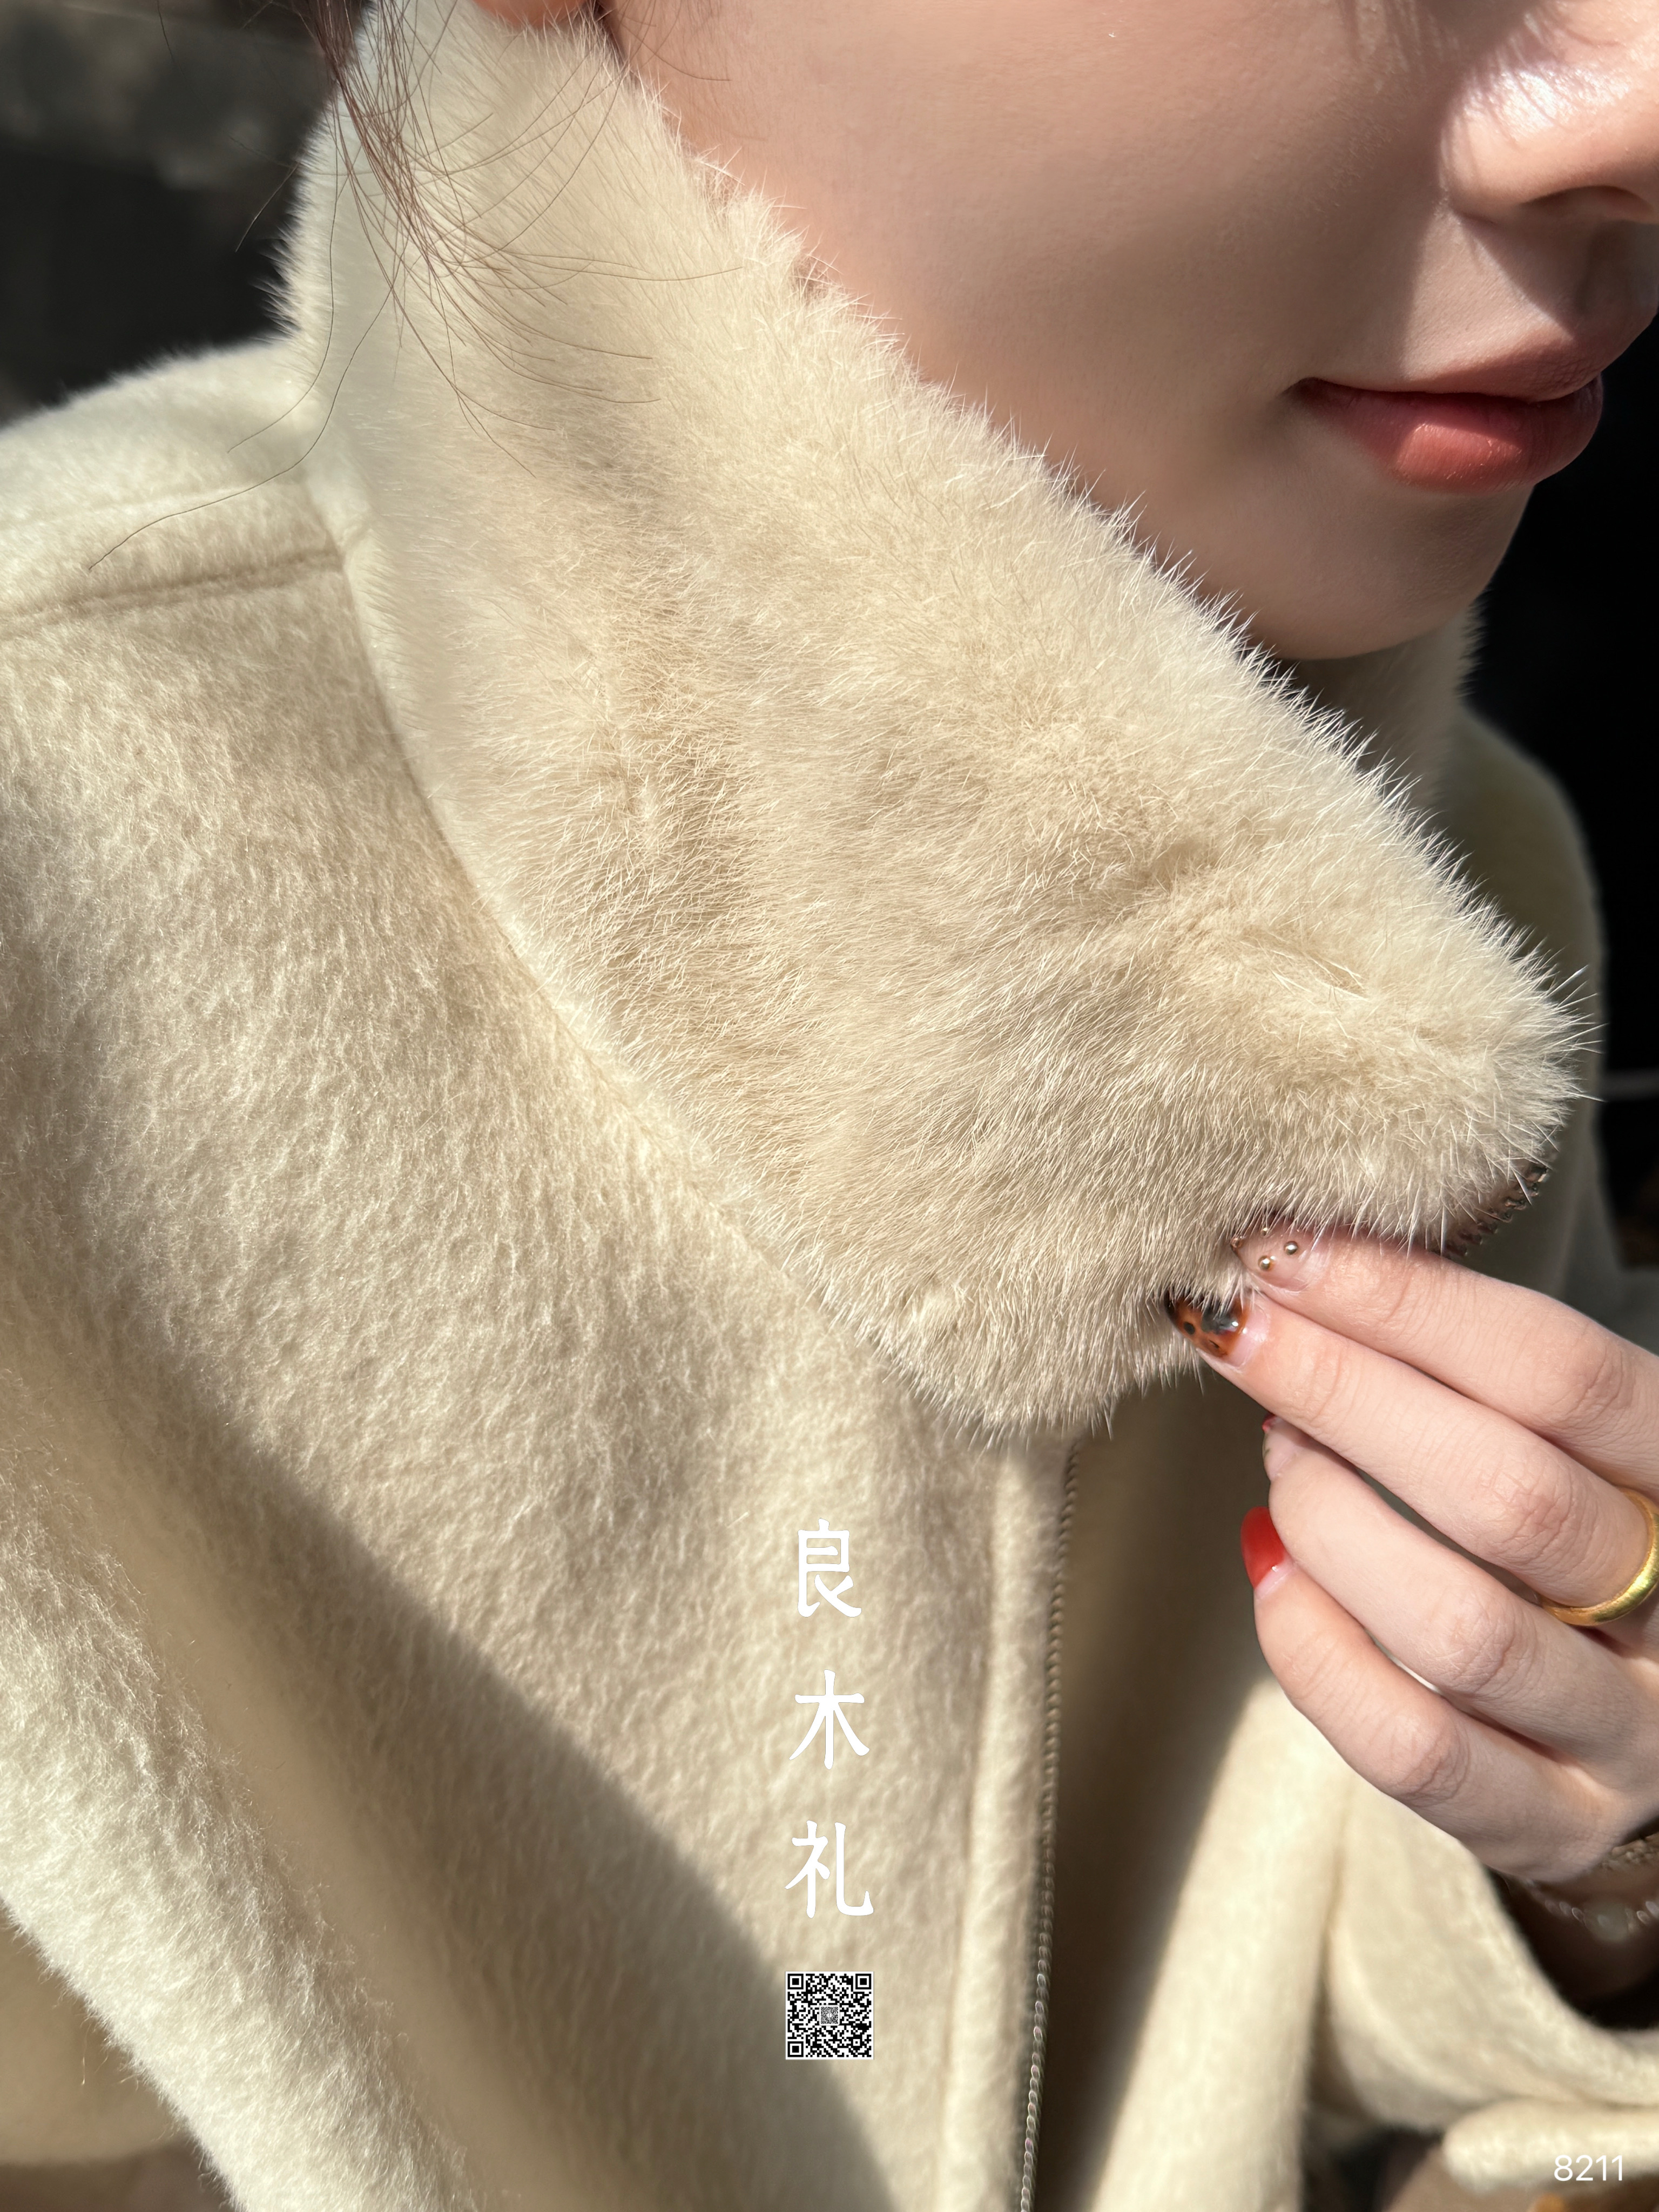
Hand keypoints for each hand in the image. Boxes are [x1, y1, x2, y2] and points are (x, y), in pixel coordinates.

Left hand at [1172, 1233, 1658, 1924]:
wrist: (1645, 1709)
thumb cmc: (1576, 1522)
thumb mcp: (1560, 1433)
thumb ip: (1465, 1368)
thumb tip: (1293, 1276)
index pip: (1561, 1374)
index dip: (1410, 1304)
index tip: (1284, 1254)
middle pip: (1506, 1495)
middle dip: (1345, 1396)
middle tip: (1245, 1336)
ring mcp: (1624, 1730)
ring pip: (1457, 1629)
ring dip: (1332, 1522)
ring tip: (1278, 1454)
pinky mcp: (1553, 1825)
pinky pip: (1411, 1747)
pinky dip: (1314, 1649)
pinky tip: (1271, 1566)